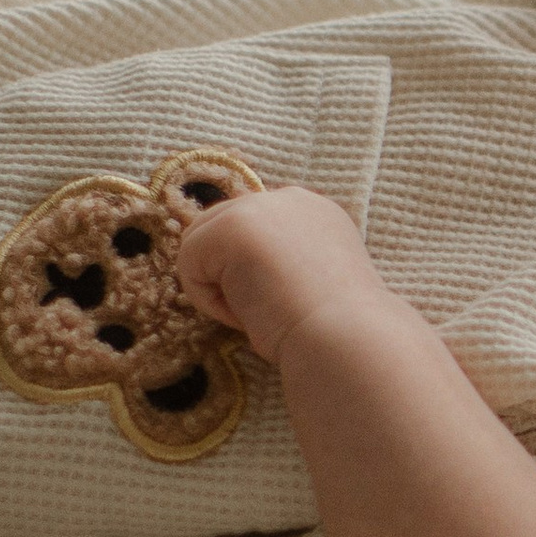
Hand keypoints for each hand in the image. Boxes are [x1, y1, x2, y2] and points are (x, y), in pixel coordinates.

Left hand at [177, 184, 392, 362]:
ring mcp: (259, 206)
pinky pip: (189, 263)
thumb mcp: (311, 282)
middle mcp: (289, 198)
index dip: (251, 270)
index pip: (253, 230)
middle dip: (229, 276)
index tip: (282, 303)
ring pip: (200, 245)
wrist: (345, 338)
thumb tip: (235, 273)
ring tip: (261, 311)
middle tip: (270, 310)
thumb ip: (280, 262)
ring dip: (219, 289)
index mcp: (316, 213)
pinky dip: (209, 300)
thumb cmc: (336, 330)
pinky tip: (249, 312)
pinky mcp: (231, 225)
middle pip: (219, 228)